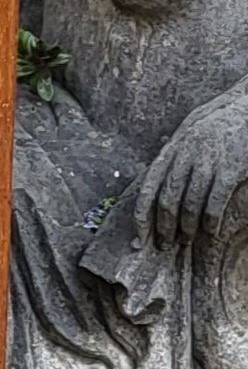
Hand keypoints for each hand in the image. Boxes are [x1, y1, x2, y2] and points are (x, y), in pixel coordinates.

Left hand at [135, 86, 247, 247]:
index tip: (139, 238)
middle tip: (163, 246)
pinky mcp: (230, 168)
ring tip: (185, 241)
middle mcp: (185, 155)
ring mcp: (207, 161)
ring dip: (185, 229)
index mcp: (172, 148)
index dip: (141, 217)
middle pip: (166, 201)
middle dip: (162, 229)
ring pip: (188, 205)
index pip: (147, 188)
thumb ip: (174, 156)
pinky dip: (210, 222)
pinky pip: (214, 203)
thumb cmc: (220, 122)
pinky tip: (210, 231)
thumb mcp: (190, 132)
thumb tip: (156, 184)